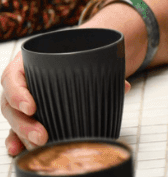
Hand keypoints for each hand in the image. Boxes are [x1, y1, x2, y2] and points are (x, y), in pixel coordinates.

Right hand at [1, 50, 132, 155]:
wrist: (81, 50)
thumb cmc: (79, 52)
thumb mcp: (86, 53)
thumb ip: (104, 67)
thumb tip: (124, 86)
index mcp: (30, 61)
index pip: (13, 76)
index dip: (18, 93)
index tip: (32, 107)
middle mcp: (22, 80)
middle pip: (11, 104)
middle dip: (24, 124)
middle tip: (42, 135)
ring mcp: (23, 98)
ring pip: (15, 119)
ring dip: (23, 135)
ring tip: (39, 144)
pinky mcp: (28, 113)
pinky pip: (17, 128)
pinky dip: (18, 139)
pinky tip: (19, 149)